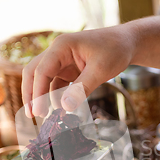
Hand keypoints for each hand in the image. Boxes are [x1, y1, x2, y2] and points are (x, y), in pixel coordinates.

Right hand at [22, 26, 136, 117]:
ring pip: (43, 79)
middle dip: (31, 94)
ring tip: (43, 116)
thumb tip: (65, 108)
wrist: (127, 43)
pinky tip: (58, 109)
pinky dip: (55, 96)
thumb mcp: (100, 70)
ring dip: (41, 96)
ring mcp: (62, 61)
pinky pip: (56, 83)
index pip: (42, 70)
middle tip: (32, 116)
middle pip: (34, 73)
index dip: (37, 92)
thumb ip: (82, 88)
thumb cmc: (115, 50)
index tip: (38, 112)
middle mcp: (57, 52)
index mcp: (62, 46)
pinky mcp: (69, 69)